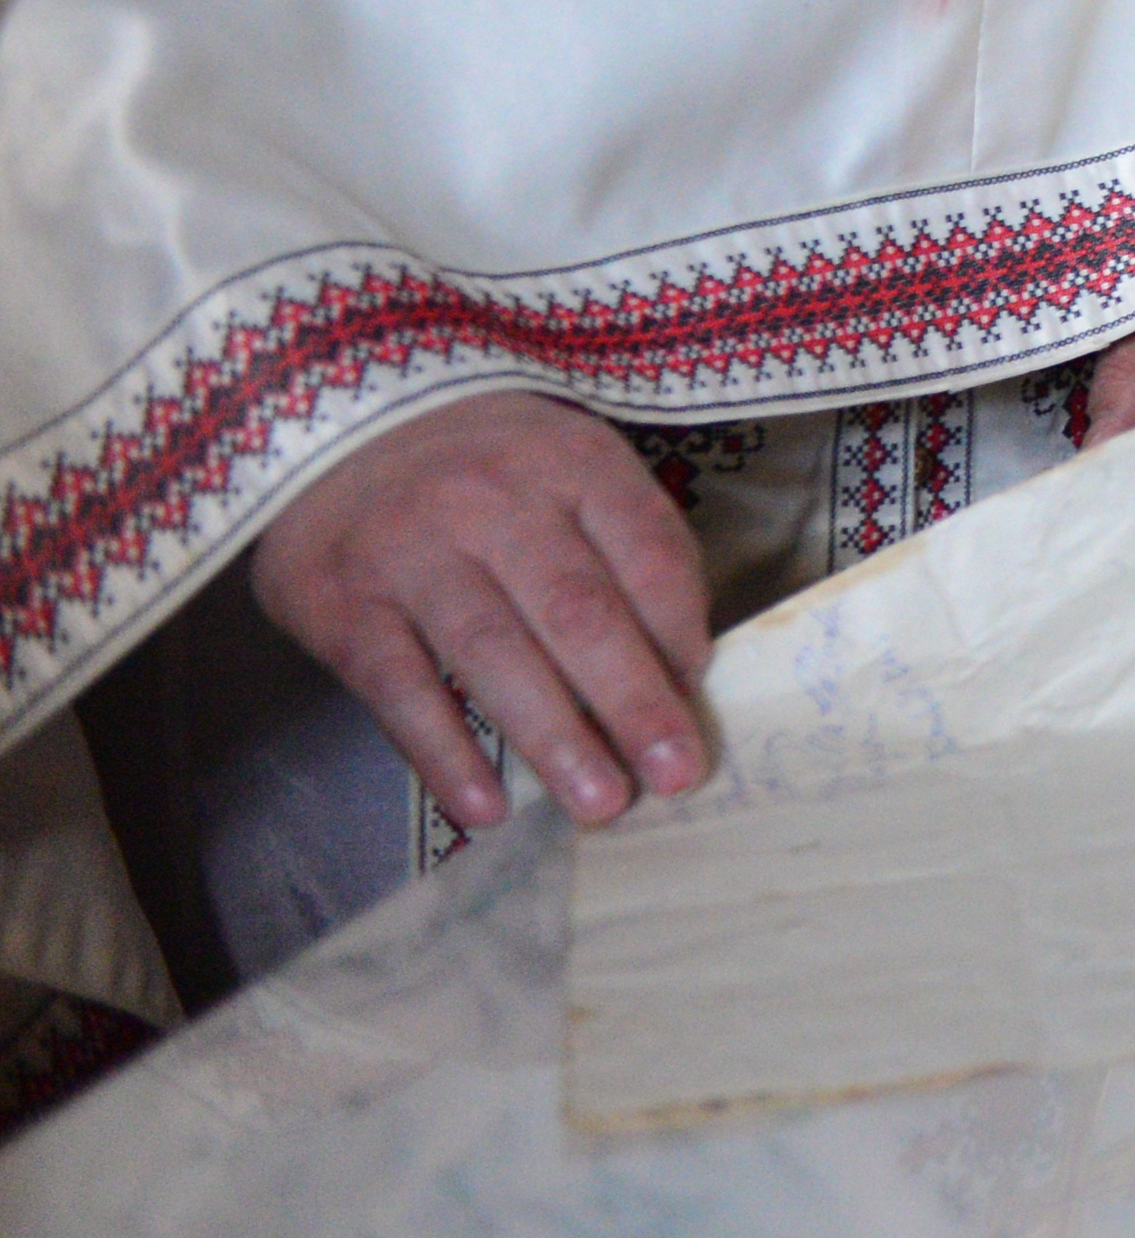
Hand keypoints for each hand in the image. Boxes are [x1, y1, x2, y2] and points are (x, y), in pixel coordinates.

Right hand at [248, 393, 711, 831]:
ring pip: (494, 654)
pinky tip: (486, 809)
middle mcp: (493, 500)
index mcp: (571, 462)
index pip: (648, 555)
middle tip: (675, 779)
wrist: (332, 428)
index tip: (699, 703)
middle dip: (634, 704)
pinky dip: (444, 753)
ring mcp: (410, 551)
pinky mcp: (340, 603)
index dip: (682, 635)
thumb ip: (625, 547)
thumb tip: (680, 666)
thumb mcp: (567, 467)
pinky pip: (399, 689)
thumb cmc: (482, 466)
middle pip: (579, 613)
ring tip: (600, 804)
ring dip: (553, 738)